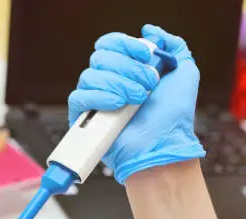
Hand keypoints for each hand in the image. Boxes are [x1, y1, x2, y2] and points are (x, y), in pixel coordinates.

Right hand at [68, 24, 205, 183]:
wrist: (162, 145)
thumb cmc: (172, 117)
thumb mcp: (183, 73)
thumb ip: (172, 47)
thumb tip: (149, 30)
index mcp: (126, 69)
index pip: (110, 43)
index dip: (126, 44)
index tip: (147, 56)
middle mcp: (107, 82)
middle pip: (100, 56)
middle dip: (127, 68)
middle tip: (147, 86)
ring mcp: (93, 100)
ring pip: (89, 75)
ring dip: (117, 84)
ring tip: (136, 100)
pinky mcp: (81, 118)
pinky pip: (79, 96)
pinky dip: (99, 97)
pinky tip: (117, 105)